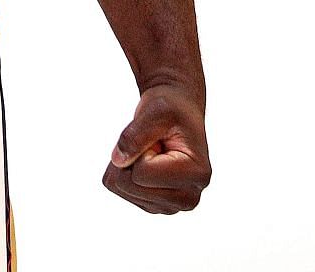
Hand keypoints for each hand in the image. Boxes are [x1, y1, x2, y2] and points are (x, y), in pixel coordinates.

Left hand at [103, 83, 210, 213]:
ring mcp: (171, 205)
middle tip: (152, 144)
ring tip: (150, 151)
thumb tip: (118, 161)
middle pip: (129, 186)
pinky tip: (145, 161)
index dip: (140, 148)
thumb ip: (135, 135)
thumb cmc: (171, 108)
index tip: (160, 138)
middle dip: (130, 158)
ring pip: (121, 189)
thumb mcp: (155, 110)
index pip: (141, 174)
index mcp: (196, 175)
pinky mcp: (155, 205)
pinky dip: (124, 170)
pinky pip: (118, 190)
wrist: (177, 113)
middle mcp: (188, 198)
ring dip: (127, 163)